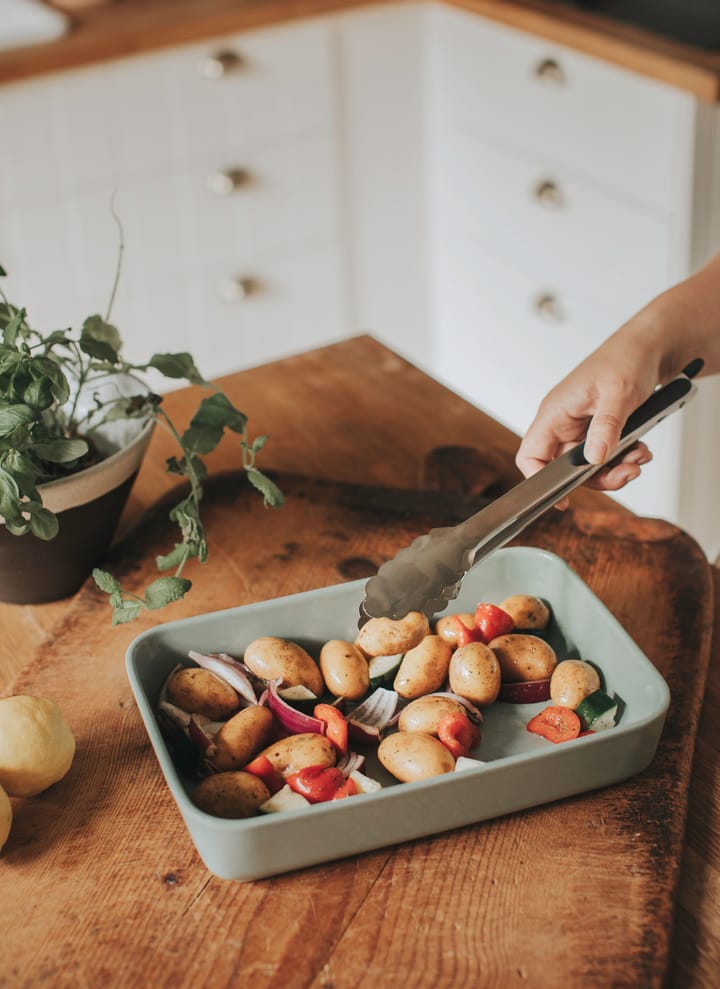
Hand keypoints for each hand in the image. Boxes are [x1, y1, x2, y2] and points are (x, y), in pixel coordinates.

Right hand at [515, 346, 656, 507]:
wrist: (649, 346)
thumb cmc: (626, 358)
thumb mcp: (618, 393)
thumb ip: (605, 427)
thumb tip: (593, 459)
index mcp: (554, 413)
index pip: (531, 456)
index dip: (539, 482)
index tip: (561, 500)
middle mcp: (563, 423)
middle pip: (565, 469)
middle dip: (598, 477)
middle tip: (627, 473)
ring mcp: (580, 428)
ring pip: (589, 466)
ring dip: (616, 468)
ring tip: (639, 458)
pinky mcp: (598, 429)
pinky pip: (605, 456)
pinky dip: (624, 458)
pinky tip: (640, 449)